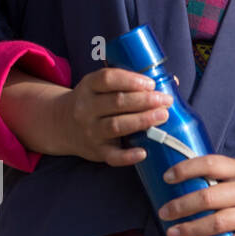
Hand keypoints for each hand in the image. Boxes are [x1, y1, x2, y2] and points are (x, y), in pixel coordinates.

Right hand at [51, 68, 172, 165]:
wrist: (62, 124)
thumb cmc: (96, 101)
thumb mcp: (102, 86)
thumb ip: (132, 82)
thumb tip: (172, 81)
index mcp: (89, 86)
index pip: (108, 79)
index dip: (131, 80)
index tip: (151, 84)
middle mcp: (86, 108)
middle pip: (116, 102)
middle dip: (145, 100)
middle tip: (166, 100)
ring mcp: (90, 130)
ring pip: (116, 125)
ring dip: (142, 121)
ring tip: (163, 116)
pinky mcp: (96, 150)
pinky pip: (111, 156)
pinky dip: (127, 156)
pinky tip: (143, 152)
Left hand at [157, 156, 234, 235]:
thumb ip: (226, 176)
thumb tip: (189, 182)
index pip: (210, 164)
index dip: (185, 170)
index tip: (166, 178)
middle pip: (207, 198)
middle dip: (180, 206)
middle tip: (163, 212)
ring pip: (218, 224)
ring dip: (191, 229)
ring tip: (172, 232)